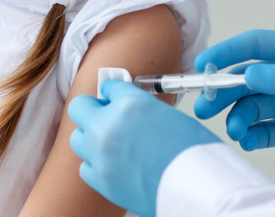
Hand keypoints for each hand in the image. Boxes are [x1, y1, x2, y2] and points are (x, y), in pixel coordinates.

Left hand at [68, 80, 219, 216]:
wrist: (197, 188)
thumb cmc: (192, 152)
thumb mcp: (168, 115)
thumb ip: (141, 108)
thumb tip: (127, 108)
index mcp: (130, 103)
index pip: (110, 86)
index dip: (117, 93)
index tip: (118, 98)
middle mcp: (109, 125)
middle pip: (81, 106)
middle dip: (93, 109)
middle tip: (107, 116)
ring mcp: (100, 154)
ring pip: (78, 137)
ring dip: (92, 137)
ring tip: (113, 144)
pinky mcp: (100, 180)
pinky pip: (86, 166)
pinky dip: (97, 164)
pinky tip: (115, 164)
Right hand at [194, 29, 274, 168]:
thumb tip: (250, 76)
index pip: (255, 45)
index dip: (227, 52)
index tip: (203, 66)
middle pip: (245, 78)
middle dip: (222, 91)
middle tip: (204, 107)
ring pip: (251, 106)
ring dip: (237, 116)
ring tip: (235, 130)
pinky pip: (263, 130)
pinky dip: (252, 135)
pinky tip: (248, 141)